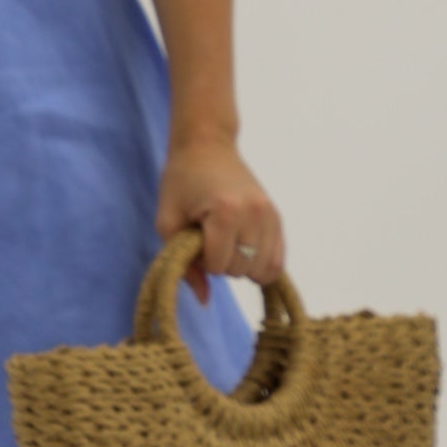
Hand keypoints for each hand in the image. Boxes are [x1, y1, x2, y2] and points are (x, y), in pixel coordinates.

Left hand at [157, 136, 284, 306]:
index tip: (195, 237)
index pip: (219, 266)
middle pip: (240, 269)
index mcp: (226, 211)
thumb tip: (205, 301)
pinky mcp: (278, 217)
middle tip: (209, 236)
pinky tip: (244, 252)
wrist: (207, 145)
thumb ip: (183, 264)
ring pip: (262, 270)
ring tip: (226, 241)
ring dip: (241, 265)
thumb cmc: (181, 182)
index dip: (202, 259)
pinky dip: (261, 265)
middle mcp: (255, 213)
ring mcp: (271, 215)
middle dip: (221, 262)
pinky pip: (278, 261)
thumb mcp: (168, 221)